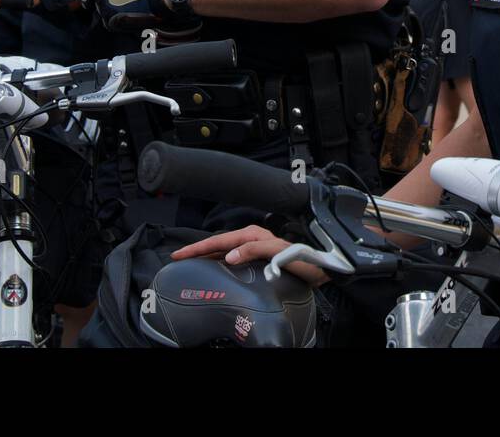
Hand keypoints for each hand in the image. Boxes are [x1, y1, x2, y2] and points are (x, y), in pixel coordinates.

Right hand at [171, 226, 327, 285]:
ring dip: (206, 254)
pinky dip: (219, 259)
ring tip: (189, 260)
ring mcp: (255, 245)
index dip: (198, 248)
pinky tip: (214, 265)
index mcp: (253, 234)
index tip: (180, 254)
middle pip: (218, 243)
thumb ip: (254, 250)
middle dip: (197, 249)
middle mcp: (252, 237)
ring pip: (224, 249)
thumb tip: (229, 256)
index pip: (219, 242)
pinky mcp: (259, 255)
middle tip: (177, 257)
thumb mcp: (279, 252)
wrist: (322, 266)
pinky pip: (232, 255)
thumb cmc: (304, 258)